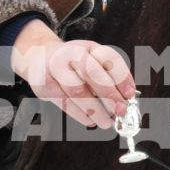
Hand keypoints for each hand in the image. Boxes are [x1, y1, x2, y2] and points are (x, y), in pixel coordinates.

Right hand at [8, 20, 134, 129]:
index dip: (121, 76)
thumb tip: (126, 99)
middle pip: (91, 72)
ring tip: (107, 122)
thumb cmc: (73, 63)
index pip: (108, 58)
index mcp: (88, 47)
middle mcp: (71, 54)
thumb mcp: (92, 60)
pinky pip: (65, 103)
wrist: (39, 56)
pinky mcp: (45, 86)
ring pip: (77, 90)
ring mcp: (55, 69)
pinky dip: (80, 115)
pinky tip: (91, 121)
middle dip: (109, 94)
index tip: (130, 94)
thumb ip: (109, 76)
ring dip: (95, 110)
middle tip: (120, 110)